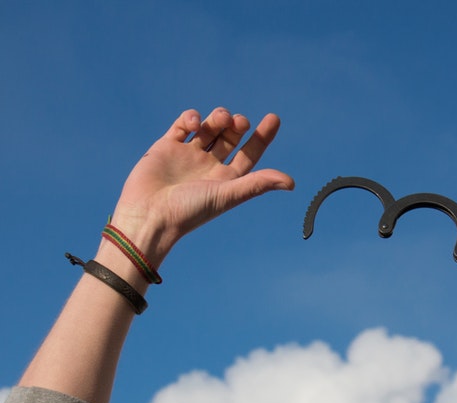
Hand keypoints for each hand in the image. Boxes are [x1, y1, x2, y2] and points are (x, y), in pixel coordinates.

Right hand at [109, 108, 293, 264]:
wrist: (149, 215)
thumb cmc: (190, 211)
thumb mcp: (227, 195)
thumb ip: (257, 184)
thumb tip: (291, 182)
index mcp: (227, 179)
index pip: (249, 154)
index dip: (263, 136)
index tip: (274, 118)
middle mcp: (209, 166)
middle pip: (230, 137)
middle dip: (238, 124)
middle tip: (240, 122)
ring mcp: (188, 155)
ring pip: (209, 128)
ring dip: (218, 118)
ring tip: (220, 120)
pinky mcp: (166, 147)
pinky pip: (183, 125)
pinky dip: (192, 118)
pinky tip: (195, 123)